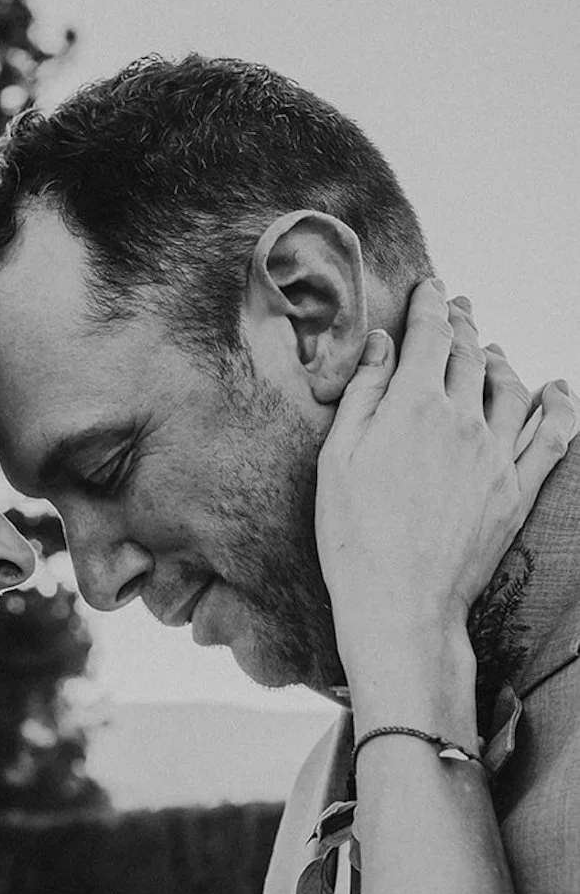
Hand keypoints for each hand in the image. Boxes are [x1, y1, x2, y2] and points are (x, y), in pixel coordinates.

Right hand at [316, 280, 574, 676]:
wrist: (401, 603)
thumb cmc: (352, 538)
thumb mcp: (336, 460)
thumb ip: (361, 394)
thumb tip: (379, 345)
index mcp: (413, 407)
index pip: (430, 337)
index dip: (430, 307)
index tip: (430, 290)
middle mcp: (463, 421)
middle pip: (471, 356)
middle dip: (463, 327)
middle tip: (457, 310)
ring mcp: (497, 456)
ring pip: (512, 388)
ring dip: (501, 361)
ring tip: (491, 351)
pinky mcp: (516, 490)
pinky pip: (552, 436)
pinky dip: (557, 407)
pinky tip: (556, 392)